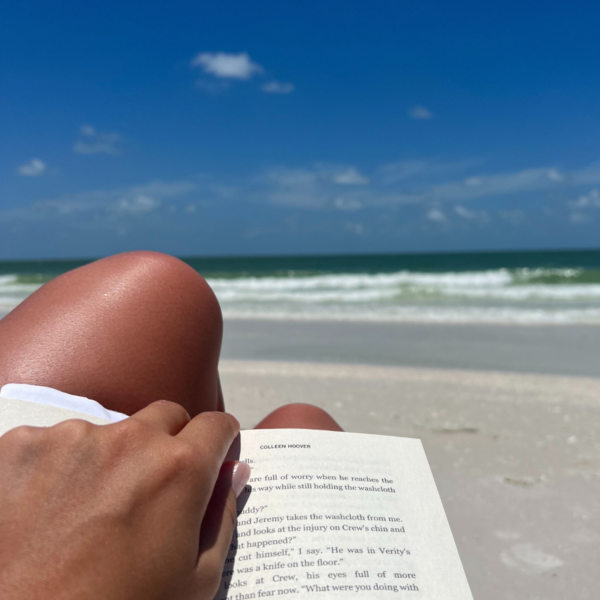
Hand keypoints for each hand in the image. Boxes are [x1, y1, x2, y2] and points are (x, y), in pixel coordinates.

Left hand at [0, 401, 249, 599]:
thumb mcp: (192, 583)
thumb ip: (222, 517)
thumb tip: (234, 471)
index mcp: (179, 469)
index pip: (217, 425)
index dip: (220, 441)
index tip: (213, 453)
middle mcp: (129, 440)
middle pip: (166, 417)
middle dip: (170, 442)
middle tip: (152, 488)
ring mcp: (72, 438)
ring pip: (111, 431)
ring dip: (111, 458)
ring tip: (91, 511)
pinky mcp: (22, 446)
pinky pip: (56, 442)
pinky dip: (60, 467)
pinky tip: (50, 510)